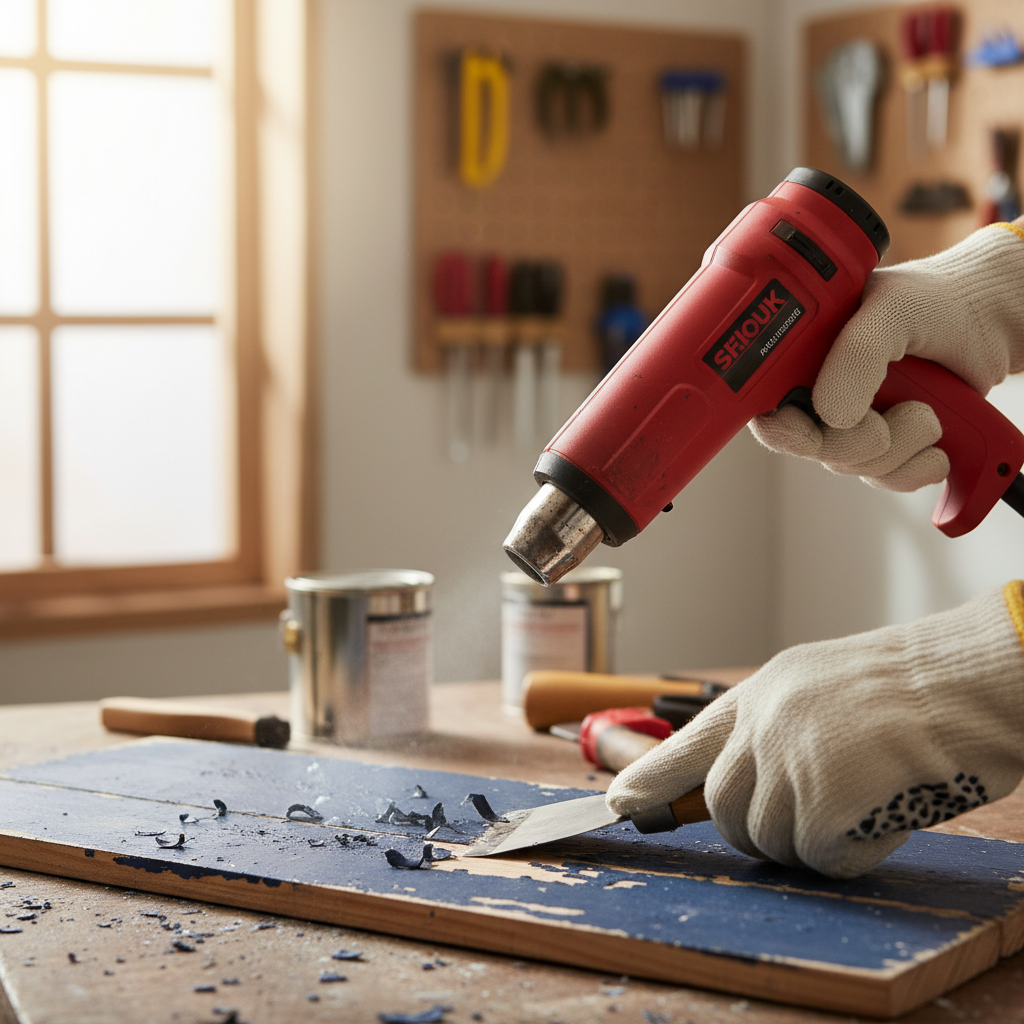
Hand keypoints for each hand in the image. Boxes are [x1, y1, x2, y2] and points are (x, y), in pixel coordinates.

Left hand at [606, 583, 1023, 877]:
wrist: (967, 678)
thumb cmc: (909, 688)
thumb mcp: (818, 691)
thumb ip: (774, 731)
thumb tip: (744, 786)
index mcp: (758, 695)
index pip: (685, 745)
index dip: (649, 779)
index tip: (620, 803)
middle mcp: (760, 724)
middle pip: (724, 810)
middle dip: (761, 832)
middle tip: (814, 821)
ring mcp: (786, 760)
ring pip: (768, 840)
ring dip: (811, 843)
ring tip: (862, 806)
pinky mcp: (820, 799)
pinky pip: (818, 857)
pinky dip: (851, 853)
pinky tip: (882, 816)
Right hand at [750, 224, 1023, 490]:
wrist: (990, 325)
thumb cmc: (936, 301)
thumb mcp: (893, 309)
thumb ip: (857, 354)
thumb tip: (831, 416)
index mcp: (803, 359)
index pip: (768, 410)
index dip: (784, 430)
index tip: (810, 432)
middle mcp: (821, 393)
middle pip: (813, 449)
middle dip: (860, 441)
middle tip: (894, 413)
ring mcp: (855, 423)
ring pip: (855, 467)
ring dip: (902, 448)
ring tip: (928, 410)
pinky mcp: (889, 446)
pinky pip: (887, 480)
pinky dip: (918, 468)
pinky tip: (936, 442)